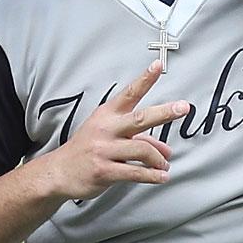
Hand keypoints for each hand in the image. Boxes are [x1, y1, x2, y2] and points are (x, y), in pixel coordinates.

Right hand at [26, 60, 184, 200]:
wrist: (59, 171)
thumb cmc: (87, 150)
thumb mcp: (110, 138)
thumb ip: (140, 141)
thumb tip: (165, 150)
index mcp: (107, 115)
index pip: (129, 93)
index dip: (145, 79)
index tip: (158, 66)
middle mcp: (106, 129)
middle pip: (140, 118)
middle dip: (164, 112)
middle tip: (183, 108)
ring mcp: (104, 149)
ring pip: (142, 150)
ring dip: (159, 159)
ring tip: (165, 164)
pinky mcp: (104, 170)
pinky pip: (134, 172)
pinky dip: (152, 175)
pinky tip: (161, 176)